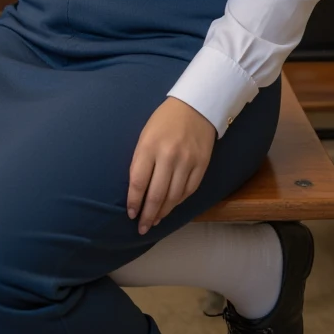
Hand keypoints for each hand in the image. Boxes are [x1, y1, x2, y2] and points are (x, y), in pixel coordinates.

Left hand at [127, 97, 215, 234]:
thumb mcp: (145, 135)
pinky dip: (178, 202)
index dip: (134, 202)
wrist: (196, 106)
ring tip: (155, 220)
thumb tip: (137, 191)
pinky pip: (188, 191)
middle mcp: (169, 156)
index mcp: (149, 146)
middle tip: (142, 228)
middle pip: (156, 194)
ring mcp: (187, 162)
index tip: (131, 214)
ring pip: (173, 197)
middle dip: (147, 215)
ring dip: (163, 212)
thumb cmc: (164, 121)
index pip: (139, 182)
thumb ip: (141, 161)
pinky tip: (171, 206)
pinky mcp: (201, 165)